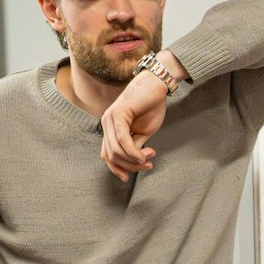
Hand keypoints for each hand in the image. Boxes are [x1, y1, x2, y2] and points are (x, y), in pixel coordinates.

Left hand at [100, 51, 181, 181]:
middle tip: (148, 165)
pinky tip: (145, 155)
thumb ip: (135, 146)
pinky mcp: (118, 114)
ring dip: (134, 161)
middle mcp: (106, 123)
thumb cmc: (151, 106)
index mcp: (110, 127)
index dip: (116, 169)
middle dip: (129, 167)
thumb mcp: (143, 132)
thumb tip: (133, 161)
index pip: (107, 154)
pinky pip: (123, 141)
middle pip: (111, 156)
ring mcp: (110, 118)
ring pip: (116, 151)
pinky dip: (134, 153)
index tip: (127, 178)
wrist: (156, 84)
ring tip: (149, 159)